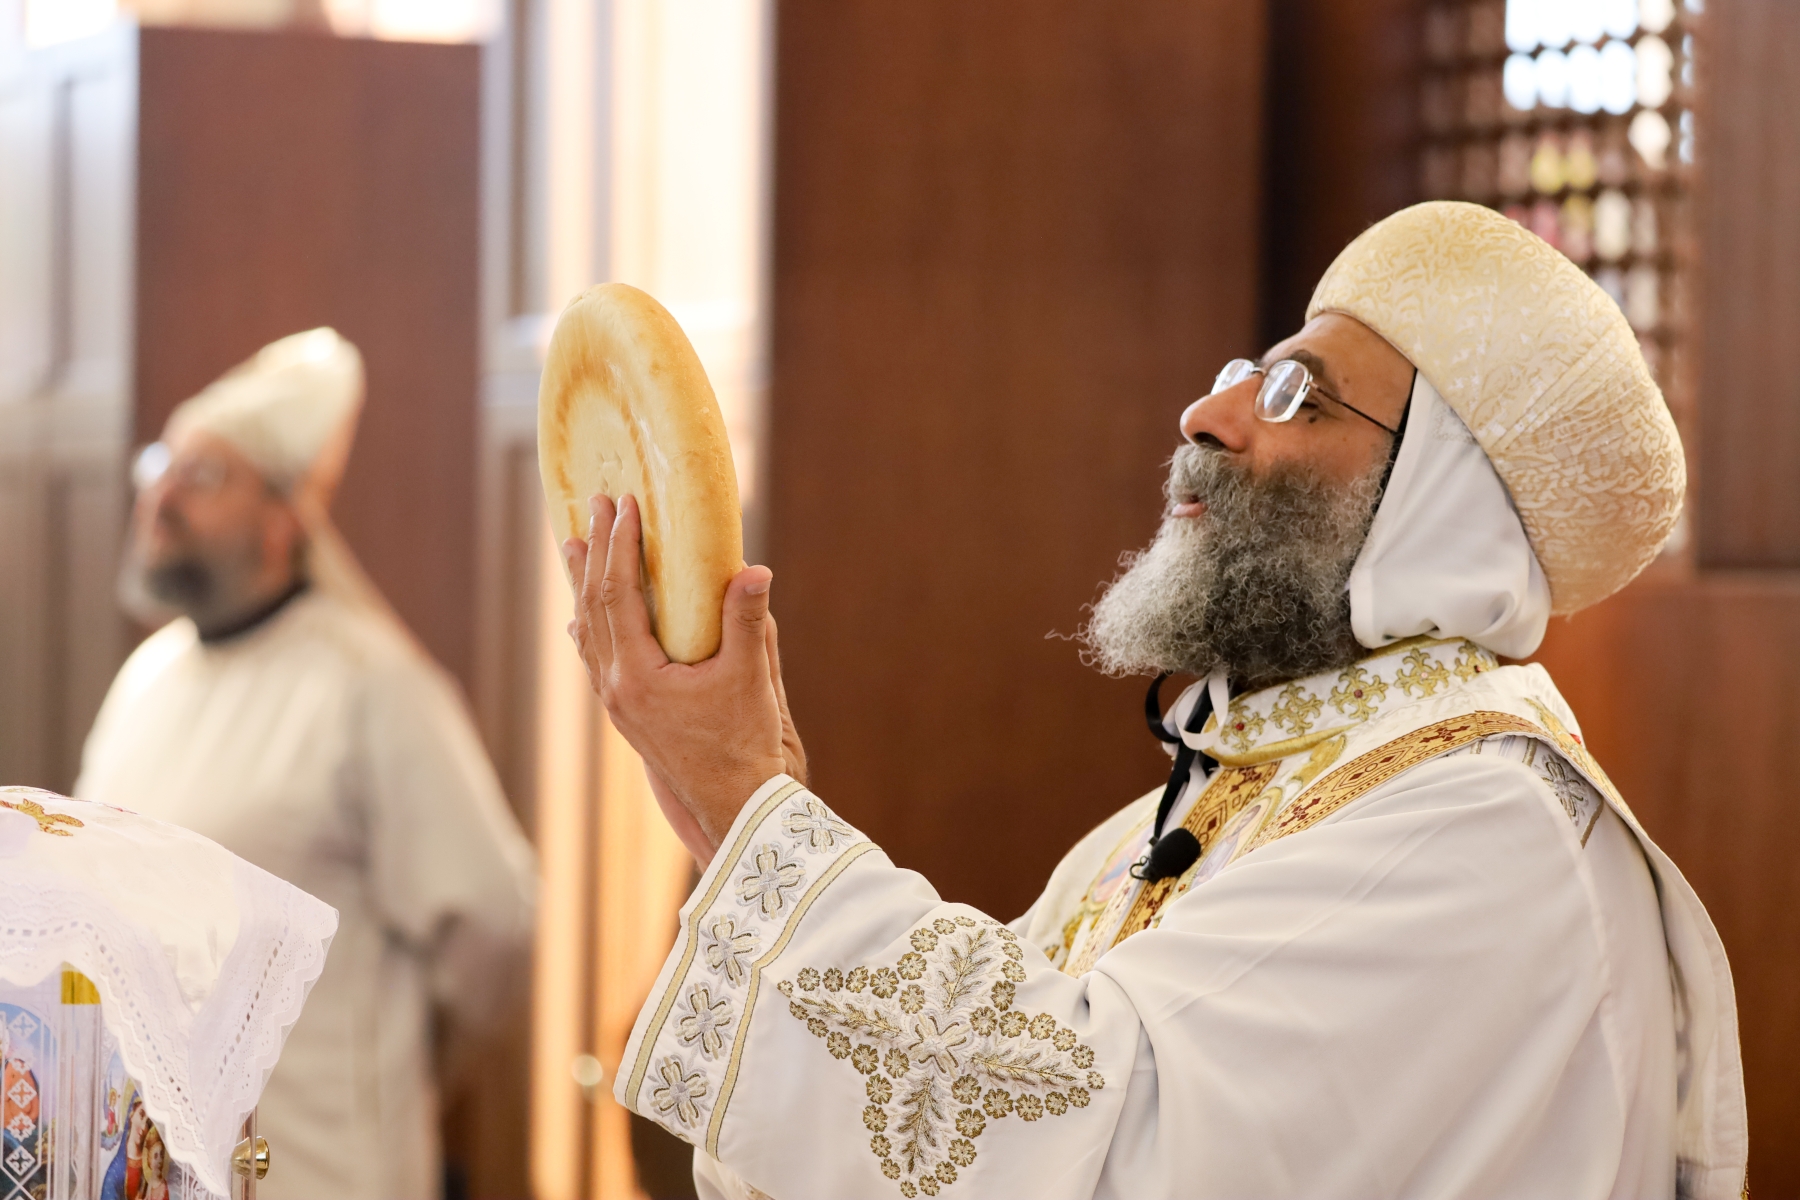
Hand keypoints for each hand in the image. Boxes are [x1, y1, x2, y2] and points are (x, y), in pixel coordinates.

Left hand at [565, 494, 789, 848]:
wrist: (736, 806)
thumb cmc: (745, 745)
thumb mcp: (750, 678)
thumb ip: (747, 621)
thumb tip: (753, 568)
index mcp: (637, 676)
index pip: (618, 594)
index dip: (620, 545)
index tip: (625, 504)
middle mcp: (616, 689)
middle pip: (592, 607)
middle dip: (594, 552)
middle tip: (593, 505)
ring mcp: (618, 704)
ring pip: (588, 632)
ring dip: (583, 585)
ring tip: (575, 547)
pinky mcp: (629, 715)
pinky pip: (597, 660)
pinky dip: (589, 627)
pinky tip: (581, 620)